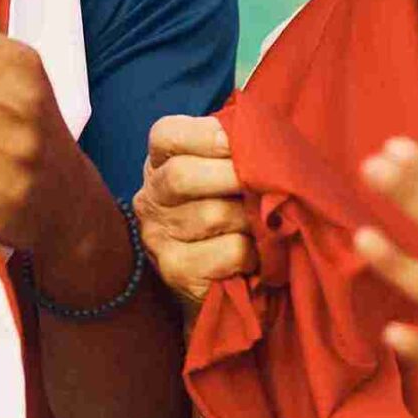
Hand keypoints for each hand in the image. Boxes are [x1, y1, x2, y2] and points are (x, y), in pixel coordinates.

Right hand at [134, 114, 254, 314]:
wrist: (223, 282)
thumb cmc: (232, 213)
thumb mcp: (227, 173)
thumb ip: (236, 149)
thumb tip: (263, 135)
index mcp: (160, 164)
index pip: (167, 135)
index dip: (206, 135)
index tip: (236, 145)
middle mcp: (150, 199)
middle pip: (182, 175)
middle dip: (233, 176)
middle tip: (266, 184)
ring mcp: (158, 237)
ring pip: (213, 214)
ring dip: (250, 219)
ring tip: (263, 225)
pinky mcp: (176, 271)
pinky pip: (229, 250)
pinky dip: (253, 252)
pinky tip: (255, 255)